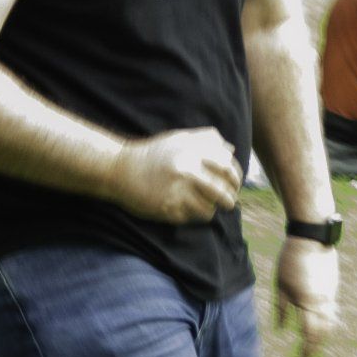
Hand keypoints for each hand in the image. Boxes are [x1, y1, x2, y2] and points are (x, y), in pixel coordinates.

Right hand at [121, 126, 244, 223]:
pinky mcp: (168, 209)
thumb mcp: (178, 139)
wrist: (120, 170)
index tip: (235, 184)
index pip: (227, 166)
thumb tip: (231, 149)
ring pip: (209, 208)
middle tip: (229, 201)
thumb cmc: (153, 154)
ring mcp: (177, 191)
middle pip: (222, 191)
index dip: (236, 177)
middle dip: (230, 199)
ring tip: (207, 206)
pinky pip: (192, 218)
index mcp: (192, 151)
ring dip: (211, 209)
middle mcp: (186, 170)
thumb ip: (206, 139)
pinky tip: (188, 209)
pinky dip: (194, 216)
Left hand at [274, 238, 340, 356]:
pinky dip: (325, 322)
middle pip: (324, 334)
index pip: (310, 336)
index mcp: (309, 303)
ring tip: (309, 343)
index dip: (304, 352)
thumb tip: (281, 329)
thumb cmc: (291, 259)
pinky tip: (315, 323)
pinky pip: (331, 311)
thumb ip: (282, 309)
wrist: (313, 236)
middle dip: (314, 349)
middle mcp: (324, 302)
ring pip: (330, 323)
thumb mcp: (280, 285)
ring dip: (321, 337)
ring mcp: (331, 295)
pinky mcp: (333, 287)